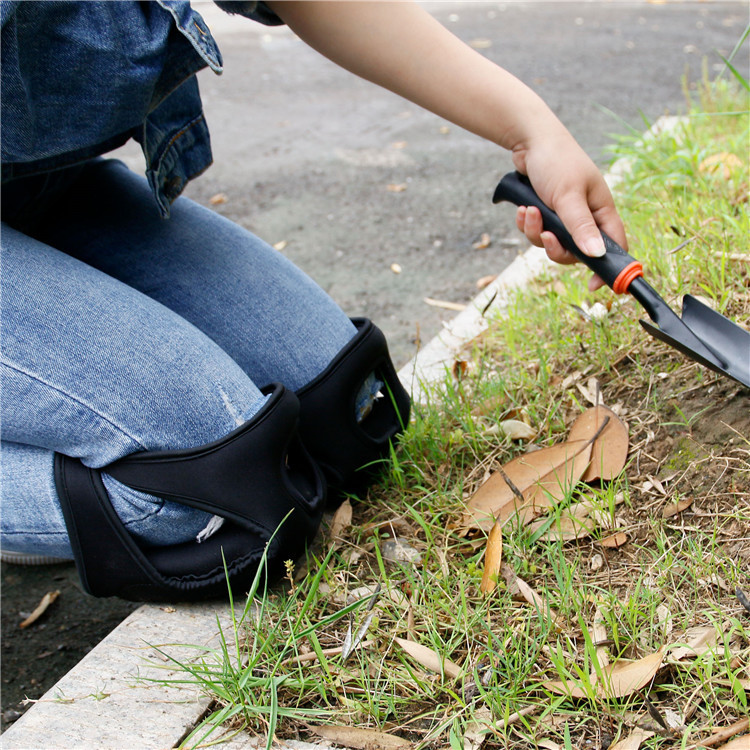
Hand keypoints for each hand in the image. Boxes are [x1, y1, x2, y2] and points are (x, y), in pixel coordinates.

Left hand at [510, 131, 626, 291]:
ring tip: (529, 211)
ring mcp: (564, 217)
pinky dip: (527, 224)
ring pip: (551, 244)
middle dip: (556, 248)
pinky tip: (522, 209)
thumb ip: (581, 227)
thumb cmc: (557, 161)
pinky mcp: (546, 214)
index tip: (593, 287)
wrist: (529, 142)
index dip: (607, 268)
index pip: (613, 246)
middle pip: (576, 253)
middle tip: (547, 236)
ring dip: (537, 232)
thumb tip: (596, 255)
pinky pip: (536, 233)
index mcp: (601, 211)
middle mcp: (586, 216)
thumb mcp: (569, 196)